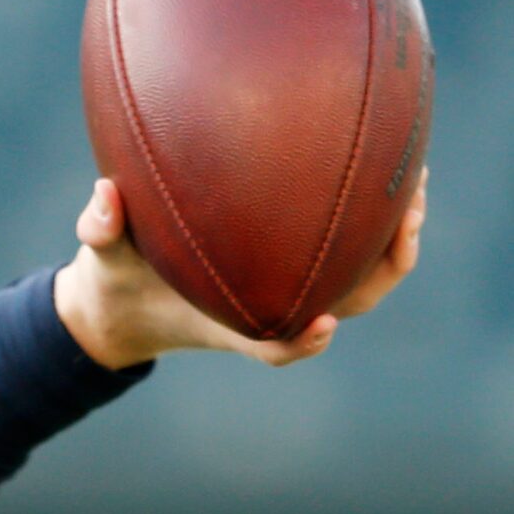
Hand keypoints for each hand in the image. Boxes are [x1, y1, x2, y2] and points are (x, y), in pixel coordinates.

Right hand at [53, 171, 427, 371]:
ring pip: (359, 281)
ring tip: (413, 187)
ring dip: (393, 243)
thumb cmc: (117, 277)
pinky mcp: (298, 266)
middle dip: (381, 269)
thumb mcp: (100, 257)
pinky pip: (351, 250)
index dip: (298, 340)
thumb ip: (99, 228)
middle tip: (406, 217)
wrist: (126, 303)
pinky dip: (375, 220)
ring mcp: (290, 288)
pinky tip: (388, 171)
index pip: (270, 342)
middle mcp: (270, 307)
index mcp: (226, 320)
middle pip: (344, 306)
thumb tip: (105, 194)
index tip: (320, 325)